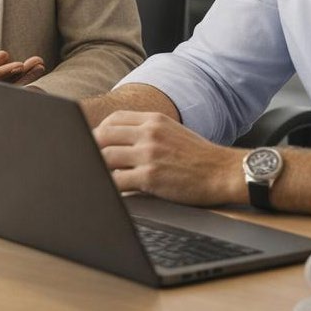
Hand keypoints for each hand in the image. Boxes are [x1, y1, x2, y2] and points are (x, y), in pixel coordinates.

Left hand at [94, 110, 241, 205]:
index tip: (94, 143)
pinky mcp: (150, 177)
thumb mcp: (172, 131)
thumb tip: (118, 139)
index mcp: (153, 120)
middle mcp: (149, 133)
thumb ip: (146, 131)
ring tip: (97, 176)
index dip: (98, 131)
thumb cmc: (198, 155)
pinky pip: (117, 181)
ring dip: (98, 167)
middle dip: (91, 149)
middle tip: (87, 161)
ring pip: (105, 157)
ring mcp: (149, 154)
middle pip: (103, 136)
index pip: (113, 119)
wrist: (223, 172)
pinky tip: (111, 190)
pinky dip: (109, 186)